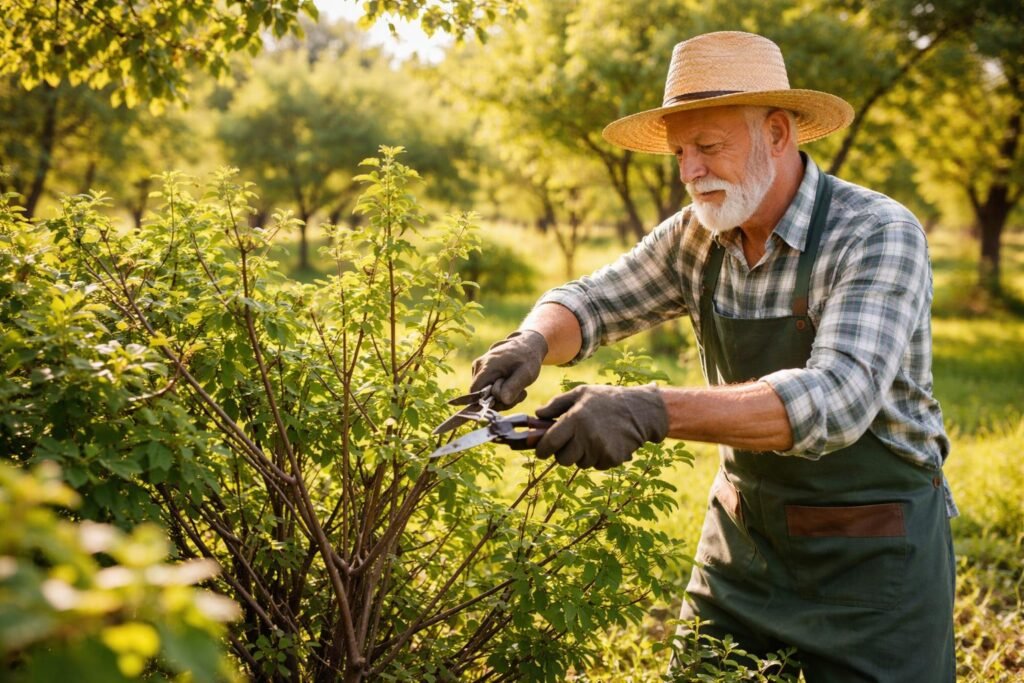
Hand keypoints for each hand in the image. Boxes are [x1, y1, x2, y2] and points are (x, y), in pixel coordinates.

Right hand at [470, 330, 547, 409]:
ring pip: (484, 395)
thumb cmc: (527, 358)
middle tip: (519, 395)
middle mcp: (478, 367)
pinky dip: (500, 392)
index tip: (507, 400)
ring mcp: (478, 368)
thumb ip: (514, 386)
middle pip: (480, 396)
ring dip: (502, 397)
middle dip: (500, 401)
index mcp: (487, 366)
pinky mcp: (482, 372)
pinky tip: (512, 385)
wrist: (526, 345)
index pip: (475, 392)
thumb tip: (502, 399)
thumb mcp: (526, 373)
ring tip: (518, 388)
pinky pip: (487, 390)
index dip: (488, 402)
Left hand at [534, 384, 667, 469]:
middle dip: (562, 453)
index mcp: (575, 419)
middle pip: (562, 459)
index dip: (542, 449)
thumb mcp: (581, 393)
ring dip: (581, 455)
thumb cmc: (607, 399)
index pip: (550, 443)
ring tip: (592, 437)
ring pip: (579, 463)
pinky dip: (597, 457)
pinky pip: (596, 465)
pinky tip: (606, 442)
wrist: (641, 410)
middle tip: (570, 442)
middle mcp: (586, 436)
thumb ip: (557, 404)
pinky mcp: (612, 459)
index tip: (541, 449)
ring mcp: (600, 449)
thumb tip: (537, 414)